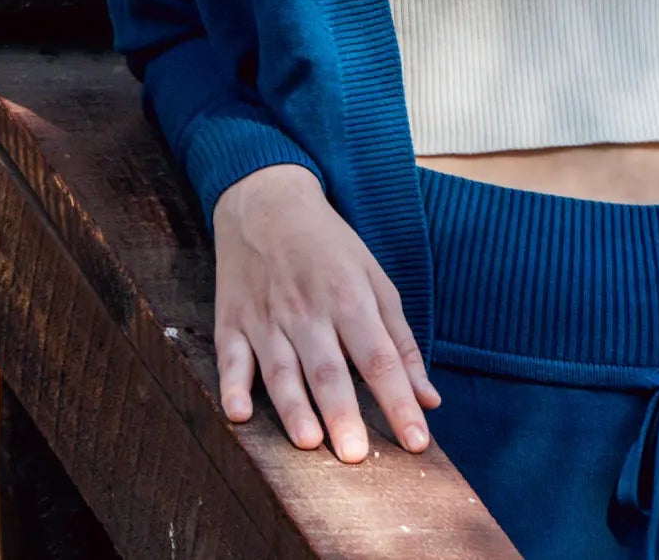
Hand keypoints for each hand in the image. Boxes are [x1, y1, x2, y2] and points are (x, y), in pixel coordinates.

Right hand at [212, 163, 441, 460]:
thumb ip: (400, 342)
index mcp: (350, 298)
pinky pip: (230, 358)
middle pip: (329, 368)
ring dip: (294, 407)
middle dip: (344, 413)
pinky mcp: (231, 321)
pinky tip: (239, 415)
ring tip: (310, 443)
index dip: (399, 402)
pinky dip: (233, 386)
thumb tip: (428, 399)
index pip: (380, 358)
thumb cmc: (330, 247)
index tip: (418, 442)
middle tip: (356, 457)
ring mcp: (267, 316)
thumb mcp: (374, 280)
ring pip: (281, 370)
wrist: (267, 201)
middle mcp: (308, 309)